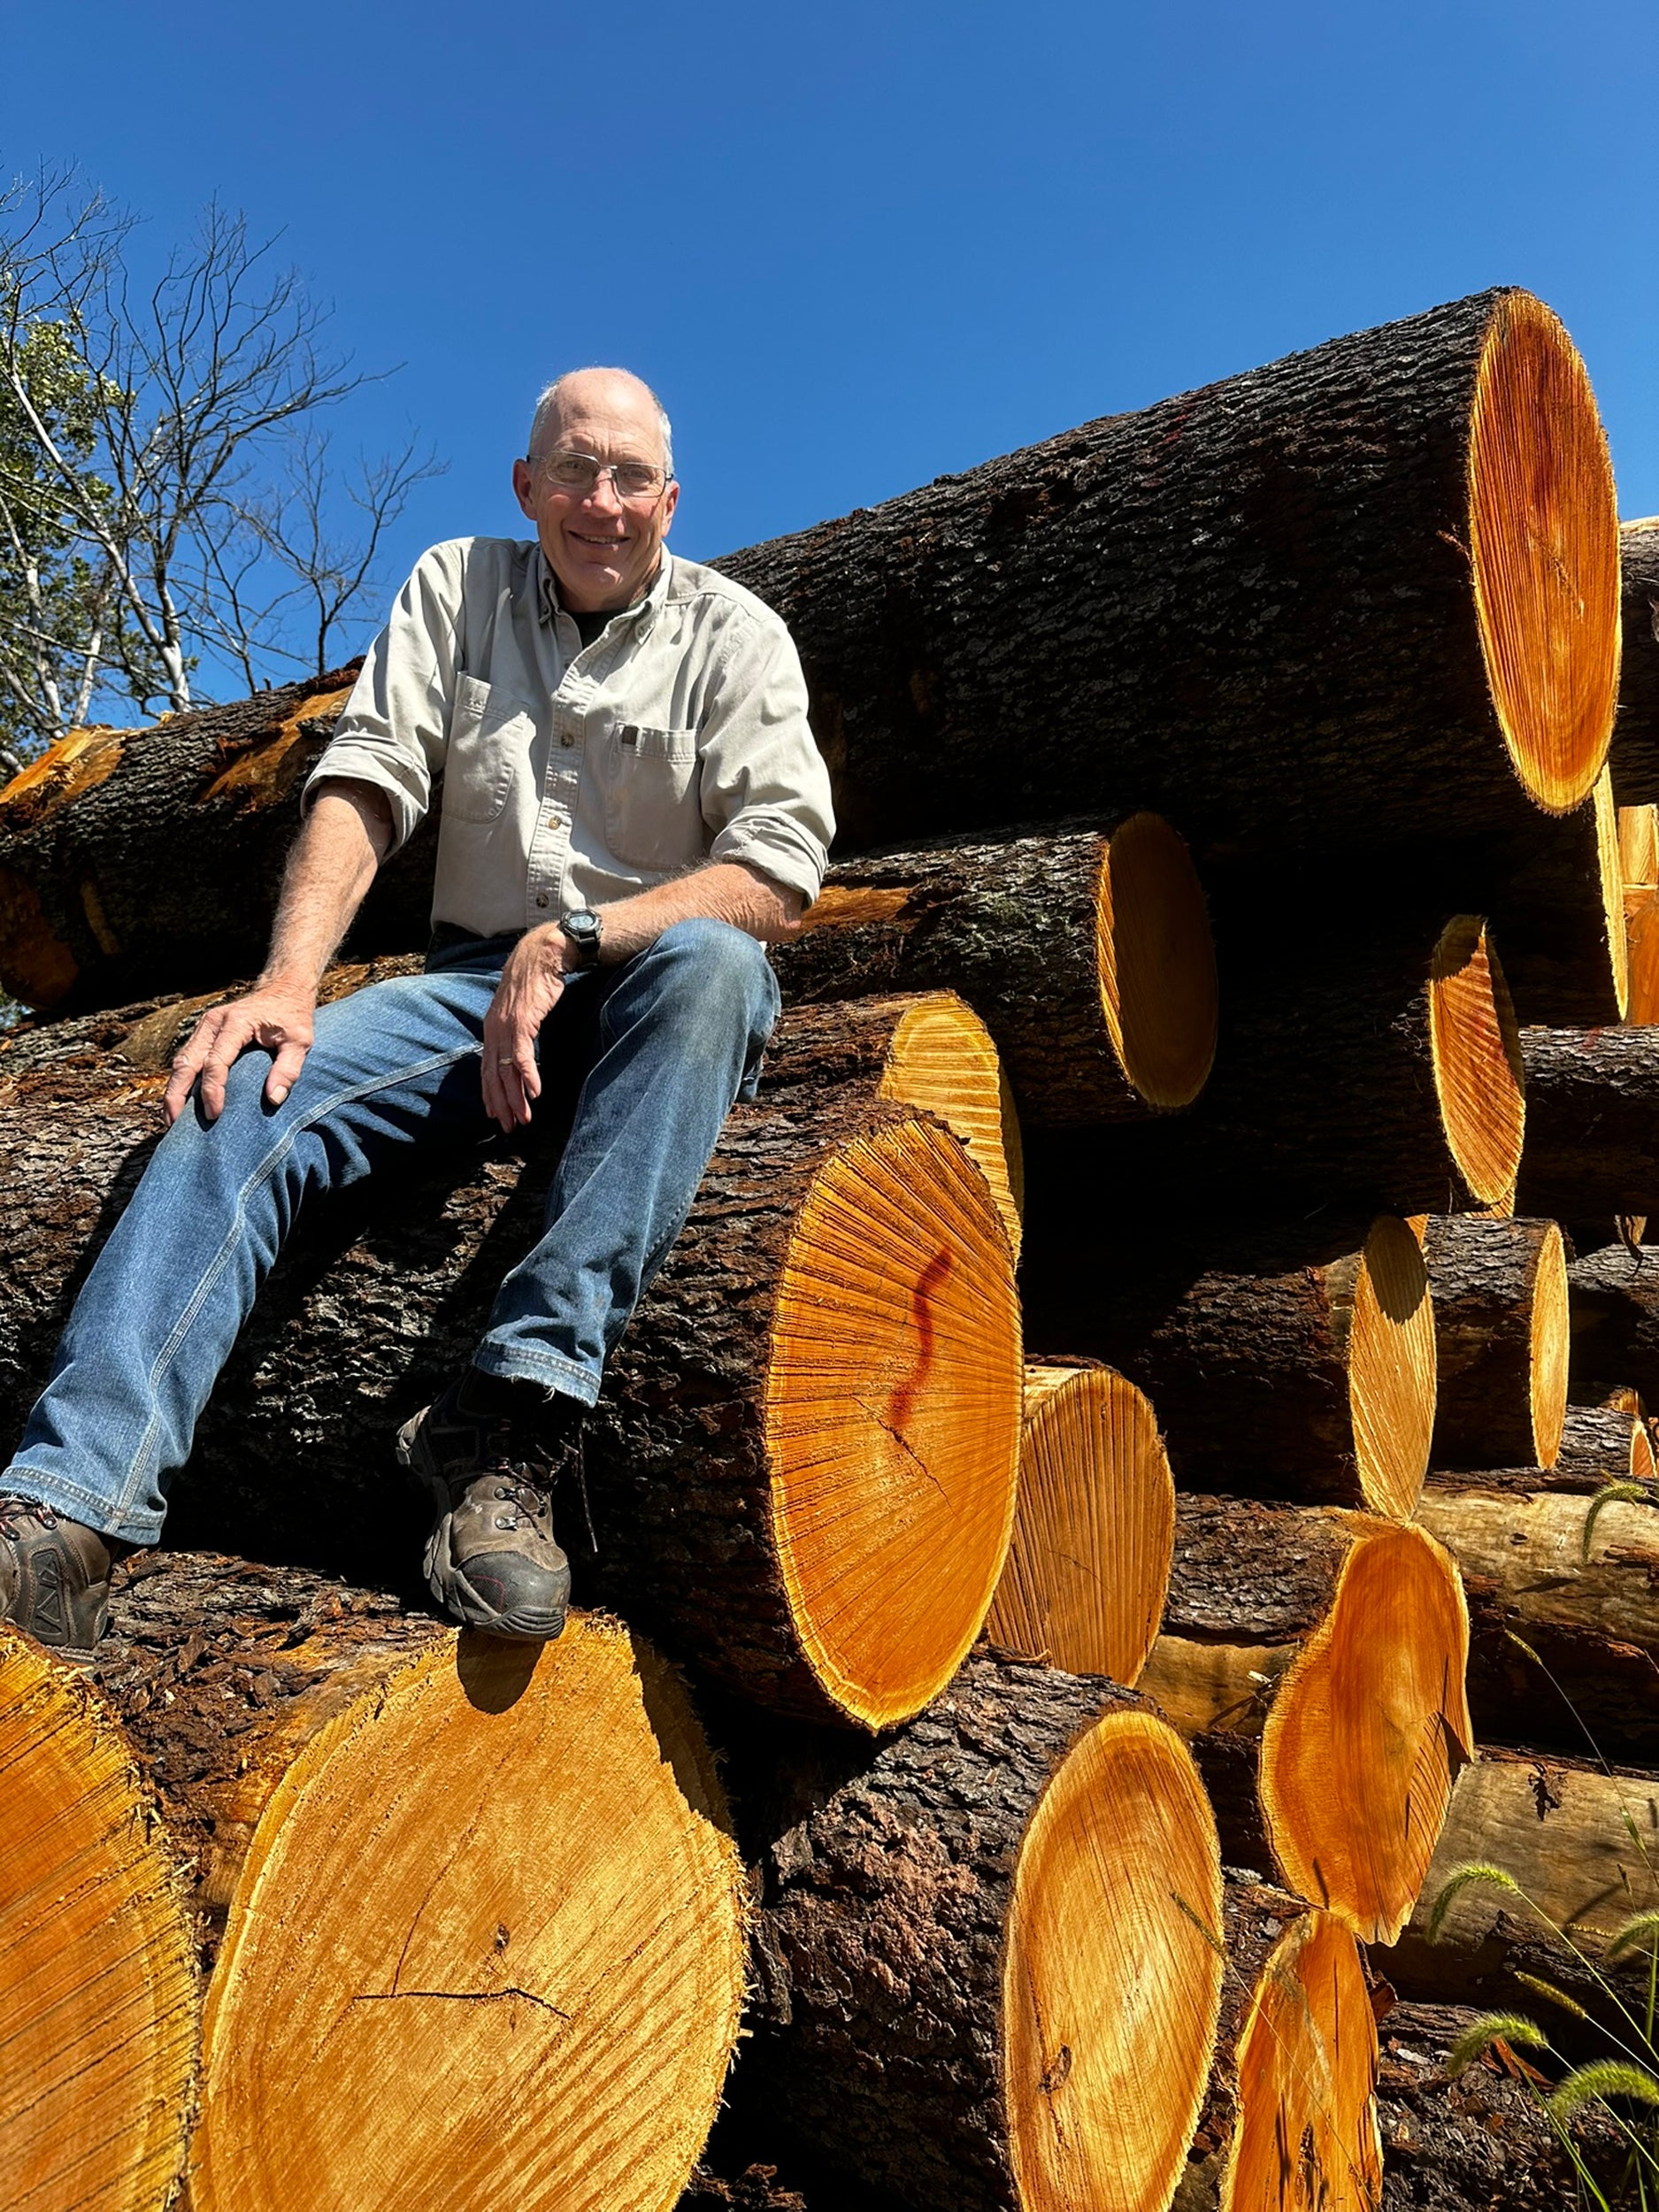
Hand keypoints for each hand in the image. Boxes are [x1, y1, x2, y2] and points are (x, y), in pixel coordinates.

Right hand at [163, 981, 317, 1125]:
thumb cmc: (293, 1017)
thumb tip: (273, 1099)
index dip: (212, 1090)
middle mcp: (213, 1023)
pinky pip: (186, 1058)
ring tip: (171, 1119)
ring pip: (181, 1060)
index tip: (215, 1114)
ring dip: (174, 1089)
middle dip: (177, 1094)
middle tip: (175, 1123)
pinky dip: (180, 1080)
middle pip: (187, 1061)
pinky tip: (180, 1101)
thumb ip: (289, 1069)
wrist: (283, 990)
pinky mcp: (204, 1033)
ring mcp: (205, 1026)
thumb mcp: (300, 1041)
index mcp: (236, 1023)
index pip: (216, 1061)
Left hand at [482, 926, 573, 1131]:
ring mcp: (506, 1027)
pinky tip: (534, 1093)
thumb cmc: (534, 981)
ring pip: (507, 1071)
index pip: (487, 1069)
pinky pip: (523, 1056)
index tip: (495, 1114)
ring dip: (516, 1098)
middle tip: (508, 1126)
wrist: (542, 955)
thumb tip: (519, 1046)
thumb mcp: (520, 1009)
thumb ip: (516, 1029)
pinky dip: (528, 1076)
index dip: (490, 1094)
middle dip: (501, 1104)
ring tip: (523, 1118)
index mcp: (492, 1029)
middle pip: (494, 1075)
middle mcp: (494, 1030)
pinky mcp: (522, 1022)